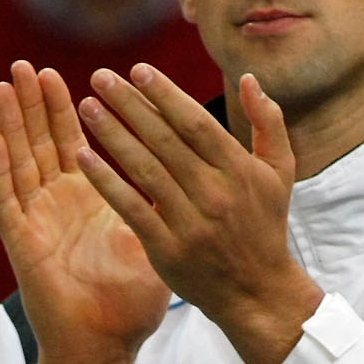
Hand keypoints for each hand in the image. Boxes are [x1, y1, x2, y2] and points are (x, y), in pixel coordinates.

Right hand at [0, 62, 170, 363]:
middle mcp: (58, 207)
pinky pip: (5, 200)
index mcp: (90, 204)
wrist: (103, 352)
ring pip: (19, 161)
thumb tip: (201, 182)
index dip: (78, 110)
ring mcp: (37, 222)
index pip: (81, 144)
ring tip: (8, 83)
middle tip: (32, 63)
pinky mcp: (22, 244)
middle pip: (44, 143)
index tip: (86, 75)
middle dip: (38, 104)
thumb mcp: (154, 247)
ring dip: (12, 122)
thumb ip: (166, 210)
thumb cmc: (127, 307)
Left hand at [75, 64, 323, 363]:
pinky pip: (132, 209)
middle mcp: (216, 192)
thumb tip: (249, 78)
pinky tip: (84, 157)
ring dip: (112, 135)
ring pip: (145, 169)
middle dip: (129, 105)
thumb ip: (268, 122)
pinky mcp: (168, 249)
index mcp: (239, 169)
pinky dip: (107, 182)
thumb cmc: (265, 226)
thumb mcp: (280, 172)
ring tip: (87, 107)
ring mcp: (191, 222)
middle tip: (99, 77)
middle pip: (165, 139)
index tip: (136, 70)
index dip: (164, 94)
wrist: (258, 293)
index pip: (196, 122)